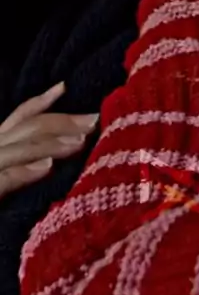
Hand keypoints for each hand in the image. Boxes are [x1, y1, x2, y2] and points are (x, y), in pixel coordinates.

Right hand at [0, 83, 97, 198]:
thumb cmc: (0, 208)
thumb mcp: (6, 182)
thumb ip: (23, 166)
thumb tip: (58, 159)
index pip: (19, 117)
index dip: (42, 101)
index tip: (65, 86)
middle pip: (27, 128)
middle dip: (62, 121)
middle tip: (94, 120)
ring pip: (18, 149)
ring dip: (51, 143)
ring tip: (80, 142)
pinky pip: (2, 179)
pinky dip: (24, 171)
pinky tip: (47, 167)